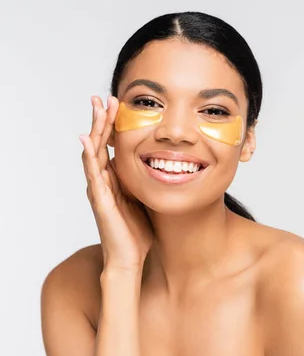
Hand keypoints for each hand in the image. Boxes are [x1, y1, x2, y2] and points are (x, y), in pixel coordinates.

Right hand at [80, 95, 152, 271]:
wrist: (130, 259)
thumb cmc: (138, 232)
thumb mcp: (146, 199)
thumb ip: (147, 182)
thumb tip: (165, 167)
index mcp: (116, 180)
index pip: (112, 146)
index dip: (113, 126)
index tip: (118, 104)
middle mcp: (104, 181)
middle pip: (100, 144)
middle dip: (102, 120)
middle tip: (102, 97)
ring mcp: (100, 190)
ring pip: (94, 153)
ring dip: (95, 130)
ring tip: (96, 109)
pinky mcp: (101, 201)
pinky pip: (93, 174)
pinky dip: (89, 156)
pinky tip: (86, 140)